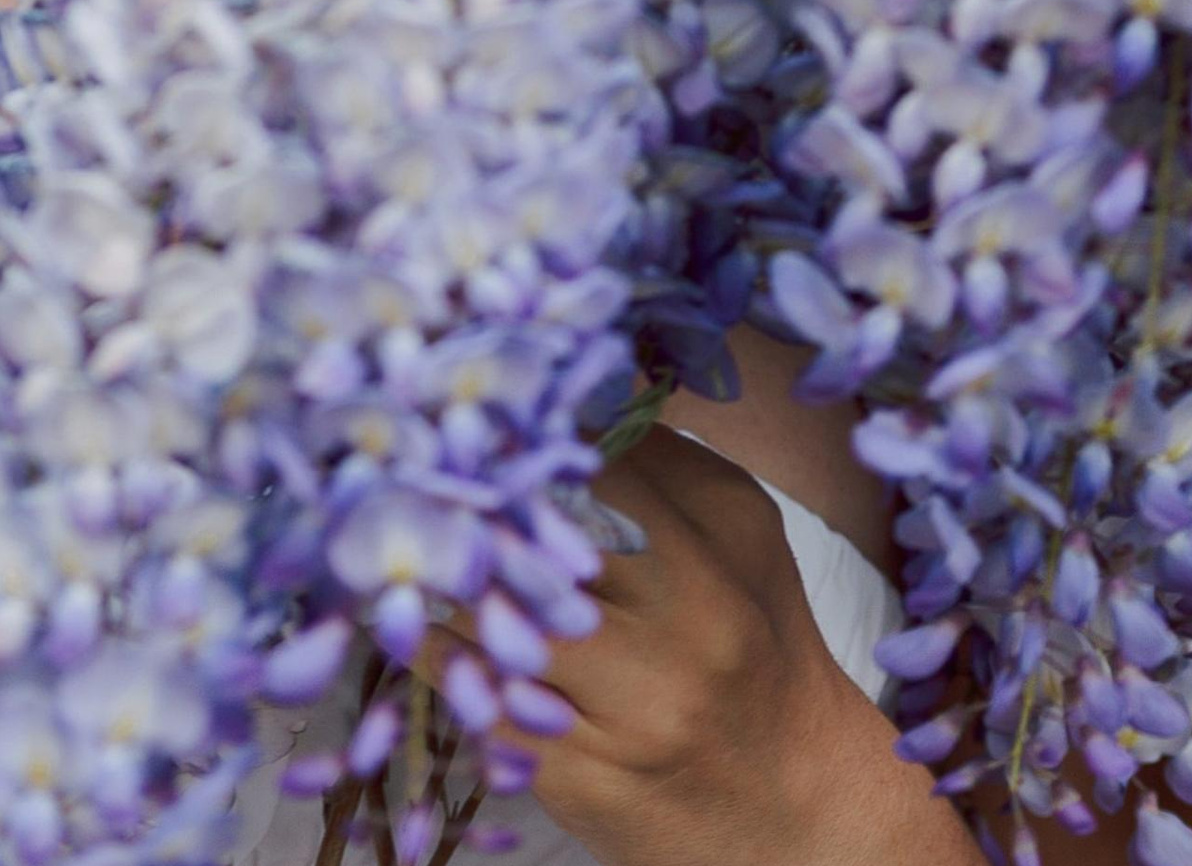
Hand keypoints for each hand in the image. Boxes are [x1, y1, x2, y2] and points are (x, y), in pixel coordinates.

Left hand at [423, 427, 981, 865]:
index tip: (473, 412)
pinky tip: (410, 617)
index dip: (520, 441)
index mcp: (708, 568)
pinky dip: (435, 655)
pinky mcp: (581, 784)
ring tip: (392, 532)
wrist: (800, 805)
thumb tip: (578, 386)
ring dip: (434, 578)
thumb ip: (664, 462)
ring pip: (490, 628)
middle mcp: (670, 645)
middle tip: (403, 465)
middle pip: (527, 551)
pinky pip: (480, 706)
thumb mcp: (742, 536)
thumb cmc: (759, 644)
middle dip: (461, 506)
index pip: (590, 478)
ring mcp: (624, 722)